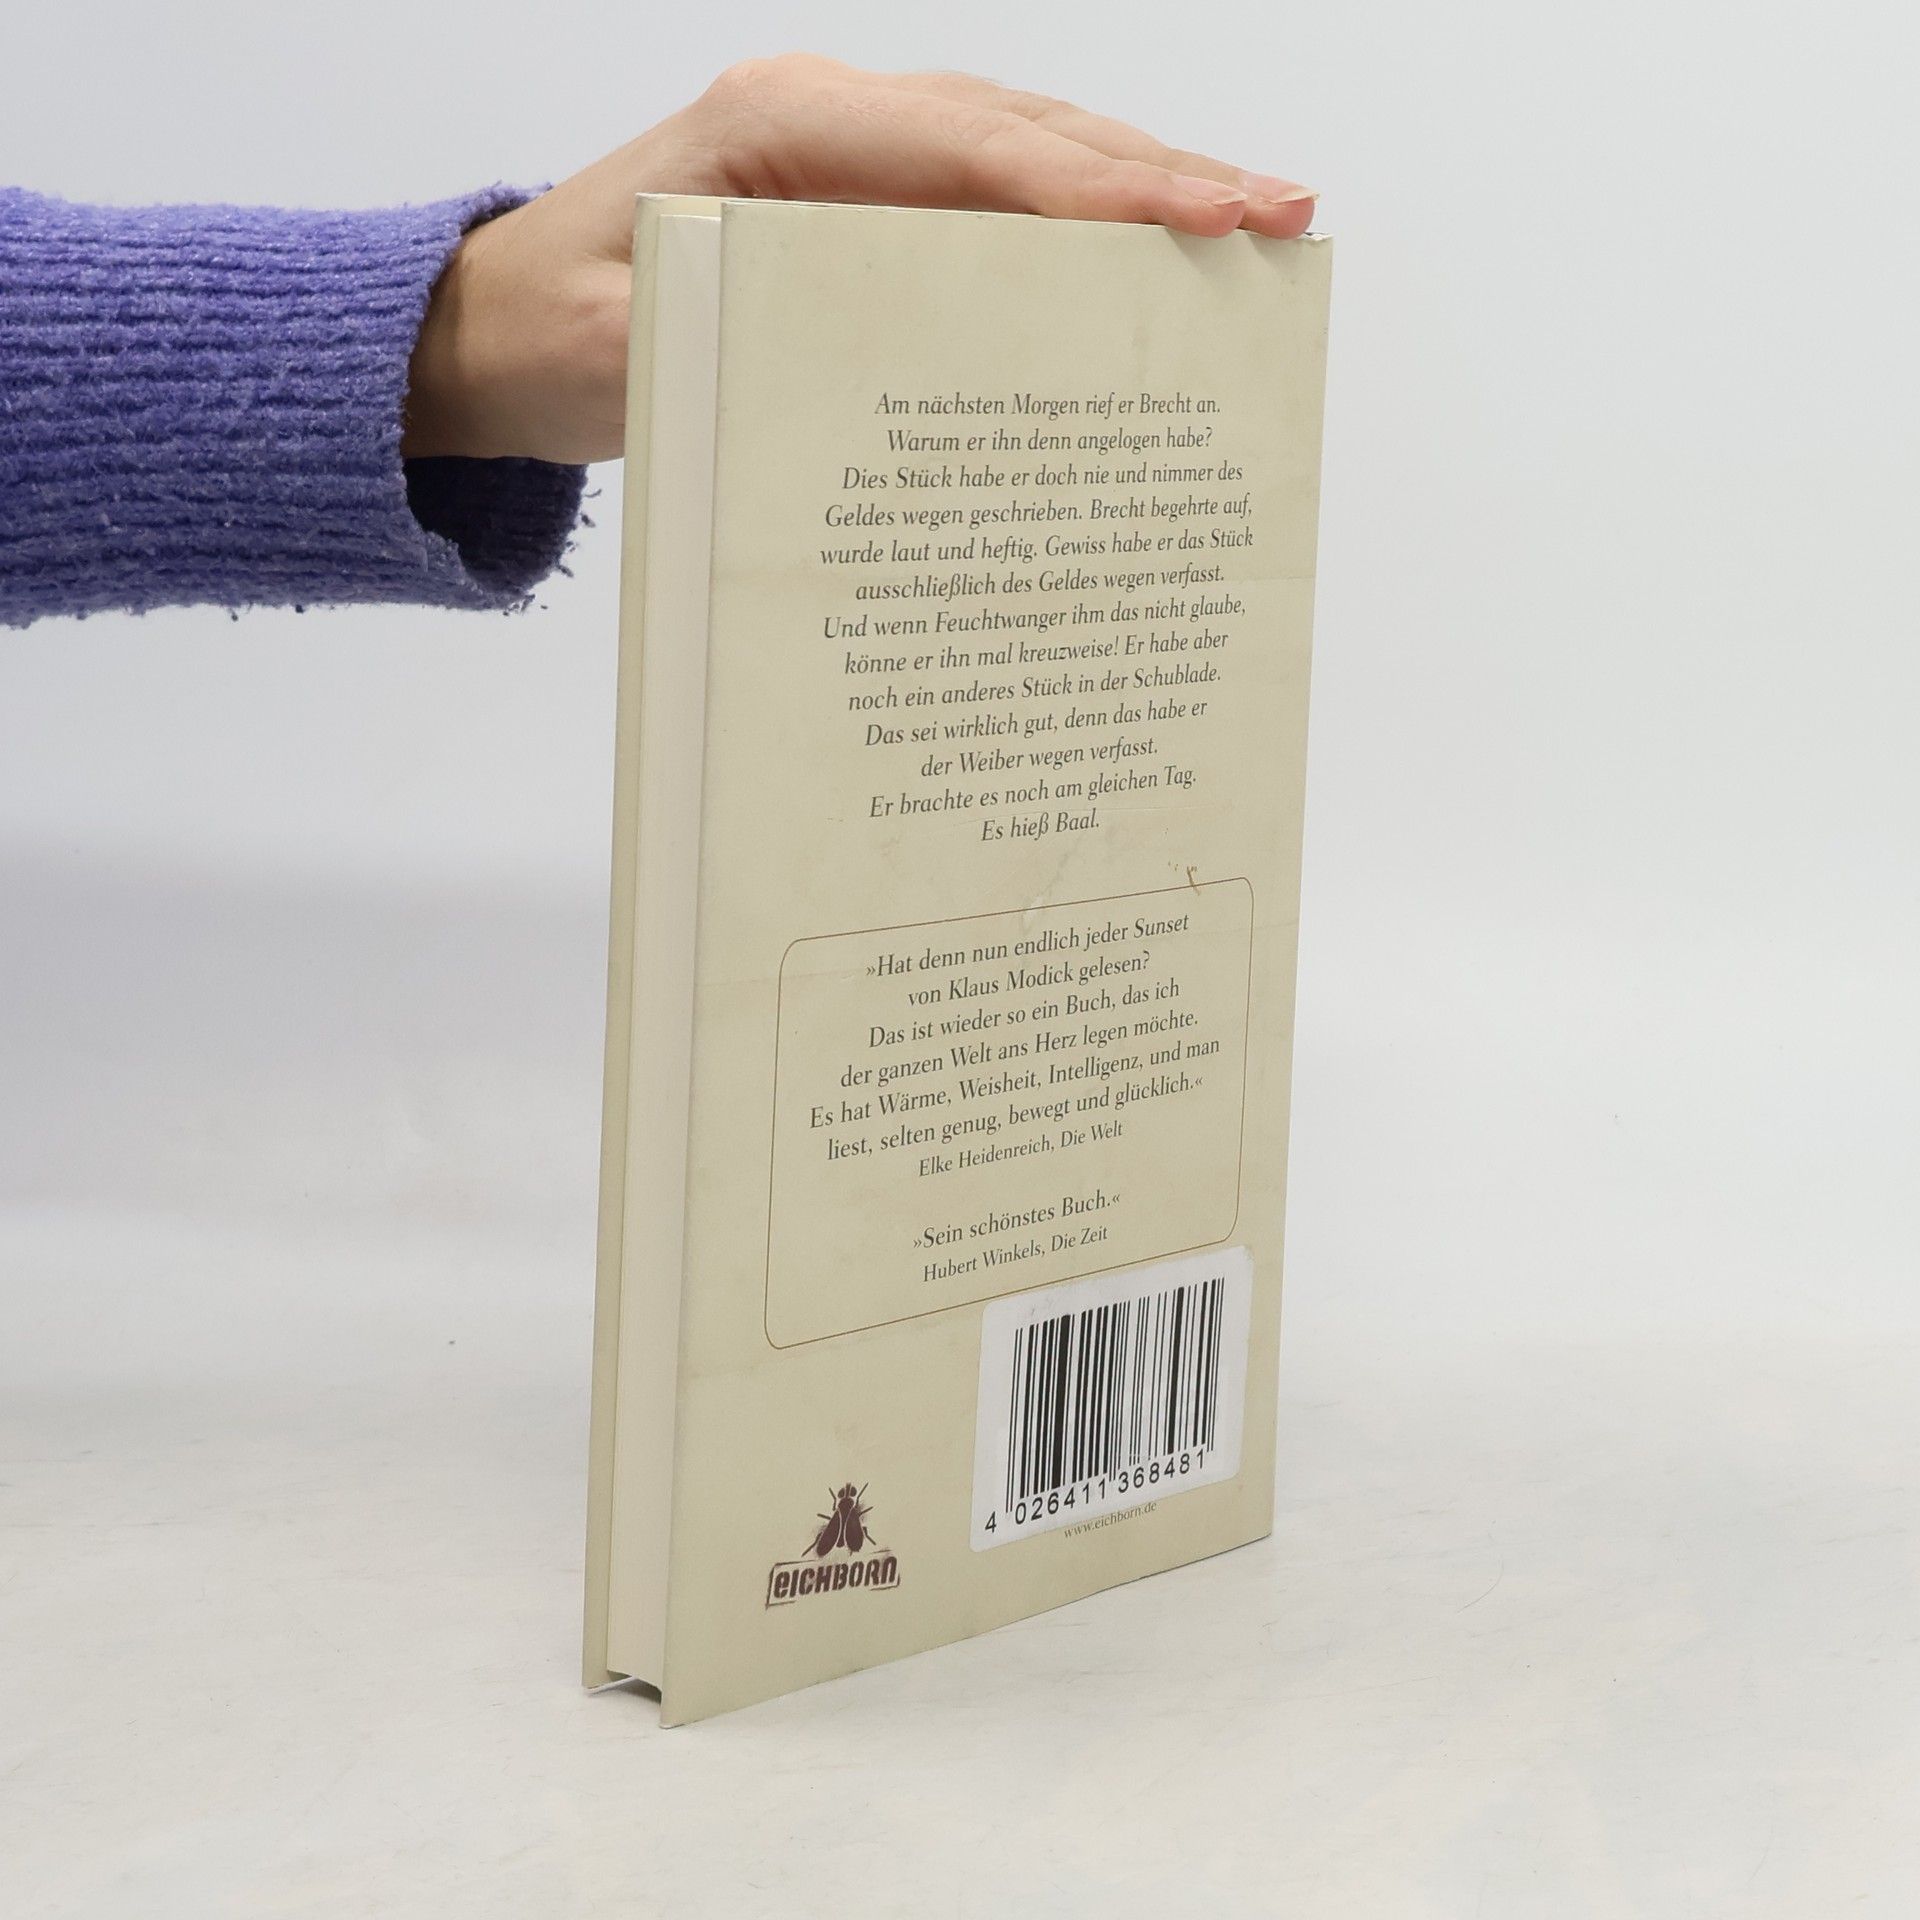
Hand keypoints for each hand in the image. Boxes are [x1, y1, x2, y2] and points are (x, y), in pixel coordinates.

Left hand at [403, 55, 1316, 464]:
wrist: (494, 329)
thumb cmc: (552, 335)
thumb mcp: (631, 348)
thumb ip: (756, 333)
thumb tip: (907, 364)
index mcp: (778, 126)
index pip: (969, 149)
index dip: (1091, 188)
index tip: (1199, 219)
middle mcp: (830, 116)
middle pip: (1026, 132)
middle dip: (1158, 174)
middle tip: (1280, 209)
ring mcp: (852, 153)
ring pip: (1026, 154)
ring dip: (1139, 189)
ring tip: (1253, 222)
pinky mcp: (863, 202)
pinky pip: (992, 201)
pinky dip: (1077, 224)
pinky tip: (1147, 259)